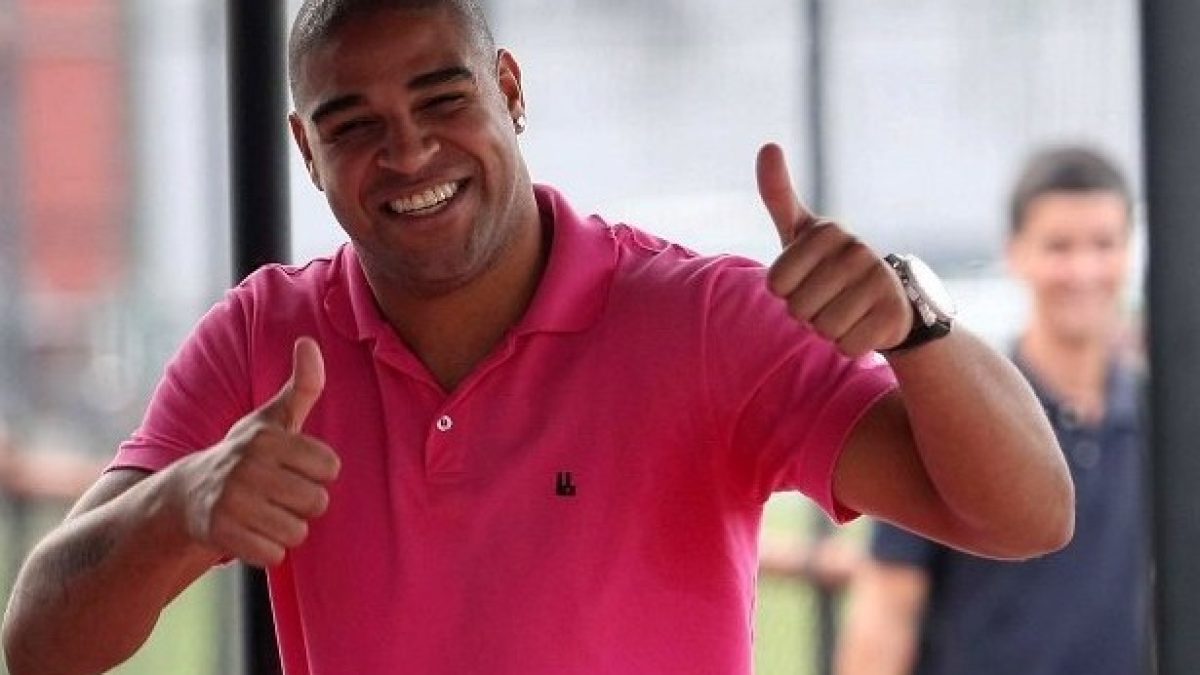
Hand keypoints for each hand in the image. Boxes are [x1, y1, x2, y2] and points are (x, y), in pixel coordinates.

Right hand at [173, 337, 340, 566]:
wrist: (184, 496)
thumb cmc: (244, 456)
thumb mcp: (271, 420)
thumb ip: (301, 386)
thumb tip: (310, 342)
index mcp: (266, 437)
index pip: (330, 466)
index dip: (317, 473)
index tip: (294, 469)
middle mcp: (247, 466)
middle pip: (318, 502)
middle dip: (302, 504)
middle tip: (276, 495)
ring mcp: (232, 500)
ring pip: (298, 532)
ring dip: (286, 529)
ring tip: (263, 513)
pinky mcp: (220, 533)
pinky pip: (274, 555)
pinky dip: (267, 551)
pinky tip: (250, 534)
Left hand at [756, 143, 911, 356]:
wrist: (890, 299)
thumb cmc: (830, 266)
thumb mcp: (802, 232)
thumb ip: (779, 194)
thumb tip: (768, 145)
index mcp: (828, 231)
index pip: (776, 283)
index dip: (784, 292)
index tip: (805, 279)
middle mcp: (857, 250)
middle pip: (797, 308)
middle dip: (805, 314)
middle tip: (827, 300)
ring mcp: (880, 280)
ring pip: (822, 329)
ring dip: (826, 330)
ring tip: (845, 312)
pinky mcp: (893, 314)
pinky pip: (846, 346)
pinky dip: (849, 345)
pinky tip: (863, 327)